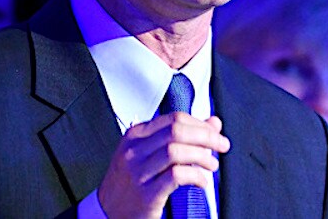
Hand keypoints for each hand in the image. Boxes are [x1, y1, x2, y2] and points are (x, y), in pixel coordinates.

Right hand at [98, 113, 229, 217]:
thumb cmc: (129, 184)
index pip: (173, 118)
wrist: (107, 214)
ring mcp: (138, 171)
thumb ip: (180, 137)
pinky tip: (201, 181)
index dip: (199, 123)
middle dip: (205, 136)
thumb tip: (213, 123)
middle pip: (176, 130)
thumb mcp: (149, 155)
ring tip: (211, 165)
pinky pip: (176, 176)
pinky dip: (195, 175)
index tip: (214, 132)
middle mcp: (134, 150)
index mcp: (135, 135)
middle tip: (221, 145)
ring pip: (176, 150)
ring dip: (202, 155)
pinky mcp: (146, 193)